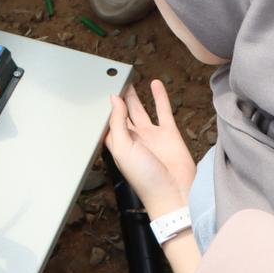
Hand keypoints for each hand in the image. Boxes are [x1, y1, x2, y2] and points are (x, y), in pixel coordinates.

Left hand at [104, 81, 196, 215]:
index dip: (104, 107)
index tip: (100, 89)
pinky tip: (155, 84)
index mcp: (118, 144)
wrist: (174, 193)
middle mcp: (133, 138)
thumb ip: (117, 123)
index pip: (107, 120)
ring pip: (140, 109)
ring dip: (134, 96)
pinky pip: (162, 110)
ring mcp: (150, 135)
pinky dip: (159, 97)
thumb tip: (114, 100)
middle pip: (122, 113)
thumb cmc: (144, 178)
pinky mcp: (168, 133)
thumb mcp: (123, 149)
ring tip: (129, 80)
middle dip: (117, 98)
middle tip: (113, 79)